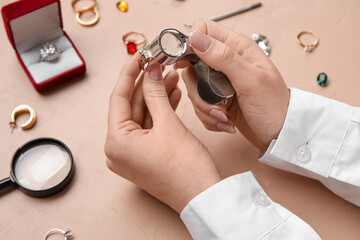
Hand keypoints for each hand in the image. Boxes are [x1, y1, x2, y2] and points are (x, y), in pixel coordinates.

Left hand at [105, 53, 220, 212]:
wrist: (203, 196)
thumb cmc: (185, 169)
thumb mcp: (168, 124)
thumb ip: (156, 94)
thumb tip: (151, 72)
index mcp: (116, 143)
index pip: (119, 98)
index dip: (129, 74)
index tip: (138, 57)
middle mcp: (118, 151)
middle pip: (131, 107)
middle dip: (147, 85)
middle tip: (159, 66)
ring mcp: (131, 155)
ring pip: (142, 117)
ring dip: (156, 97)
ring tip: (170, 78)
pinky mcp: (145, 157)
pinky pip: (149, 128)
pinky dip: (159, 113)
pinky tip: (171, 96)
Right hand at [178, 19, 289, 150]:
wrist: (280, 135)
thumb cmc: (274, 107)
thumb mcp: (251, 79)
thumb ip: (224, 57)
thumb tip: (196, 38)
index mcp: (236, 48)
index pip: (203, 31)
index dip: (190, 44)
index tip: (188, 65)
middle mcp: (225, 63)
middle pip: (191, 65)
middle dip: (198, 89)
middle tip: (216, 102)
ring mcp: (219, 82)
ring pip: (193, 88)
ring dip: (205, 108)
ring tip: (224, 116)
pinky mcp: (217, 99)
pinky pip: (199, 105)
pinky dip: (210, 117)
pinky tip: (226, 121)